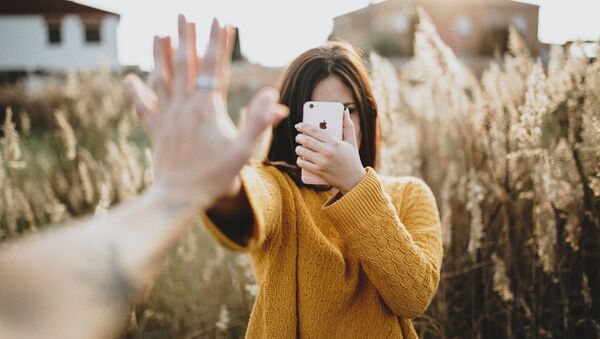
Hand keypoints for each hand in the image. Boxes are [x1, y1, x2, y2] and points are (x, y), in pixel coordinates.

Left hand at [123, 15, 287, 207]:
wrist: (180, 197)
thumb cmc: (216, 176)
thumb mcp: (244, 151)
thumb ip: (259, 122)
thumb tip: (274, 97)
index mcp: (207, 109)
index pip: (215, 68)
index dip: (218, 43)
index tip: (220, 20)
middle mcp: (184, 107)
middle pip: (185, 65)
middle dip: (186, 37)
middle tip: (184, 15)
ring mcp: (167, 117)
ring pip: (162, 78)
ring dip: (160, 54)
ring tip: (160, 33)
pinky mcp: (155, 130)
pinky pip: (143, 106)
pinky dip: (135, 91)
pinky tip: (129, 78)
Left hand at [294, 109, 365, 193]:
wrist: (354, 180)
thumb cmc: (352, 158)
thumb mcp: (352, 141)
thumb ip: (348, 125)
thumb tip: (345, 111)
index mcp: (334, 142)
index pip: (314, 131)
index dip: (304, 127)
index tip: (298, 125)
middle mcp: (327, 152)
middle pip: (306, 140)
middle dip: (299, 137)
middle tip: (298, 137)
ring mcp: (322, 162)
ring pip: (302, 151)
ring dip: (298, 148)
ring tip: (299, 147)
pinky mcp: (318, 171)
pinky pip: (303, 163)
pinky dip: (299, 160)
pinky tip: (300, 158)